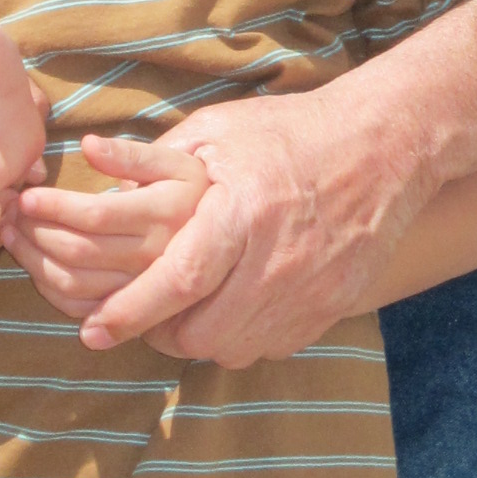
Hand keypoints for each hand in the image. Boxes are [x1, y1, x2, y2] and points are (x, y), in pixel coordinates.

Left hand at [3, 135, 209, 317]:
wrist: (238, 242)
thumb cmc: (201, 191)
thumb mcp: (179, 162)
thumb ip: (133, 154)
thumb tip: (87, 145)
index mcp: (166, 211)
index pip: (97, 215)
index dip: (55, 207)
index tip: (25, 197)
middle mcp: (157, 255)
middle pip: (80, 250)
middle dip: (35, 232)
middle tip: (9, 213)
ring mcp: (146, 288)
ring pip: (76, 284)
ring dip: (34, 261)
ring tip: (13, 235)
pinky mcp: (137, 313)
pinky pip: (83, 309)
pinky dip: (49, 289)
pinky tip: (35, 264)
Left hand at [38, 87, 410, 368]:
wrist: (383, 145)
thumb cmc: (291, 131)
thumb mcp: (218, 129)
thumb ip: (154, 161)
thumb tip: (98, 179)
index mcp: (244, 211)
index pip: (178, 280)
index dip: (131, 311)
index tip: (94, 330)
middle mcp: (279, 259)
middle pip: (203, 332)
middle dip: (160, 335)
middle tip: (139, 320)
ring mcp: (312, 290)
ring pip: (235, 349)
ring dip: (199, 340)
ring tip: (181, 316)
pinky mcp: (333, 306)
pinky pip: (272, 347)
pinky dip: (243, 338)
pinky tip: (231, 311)